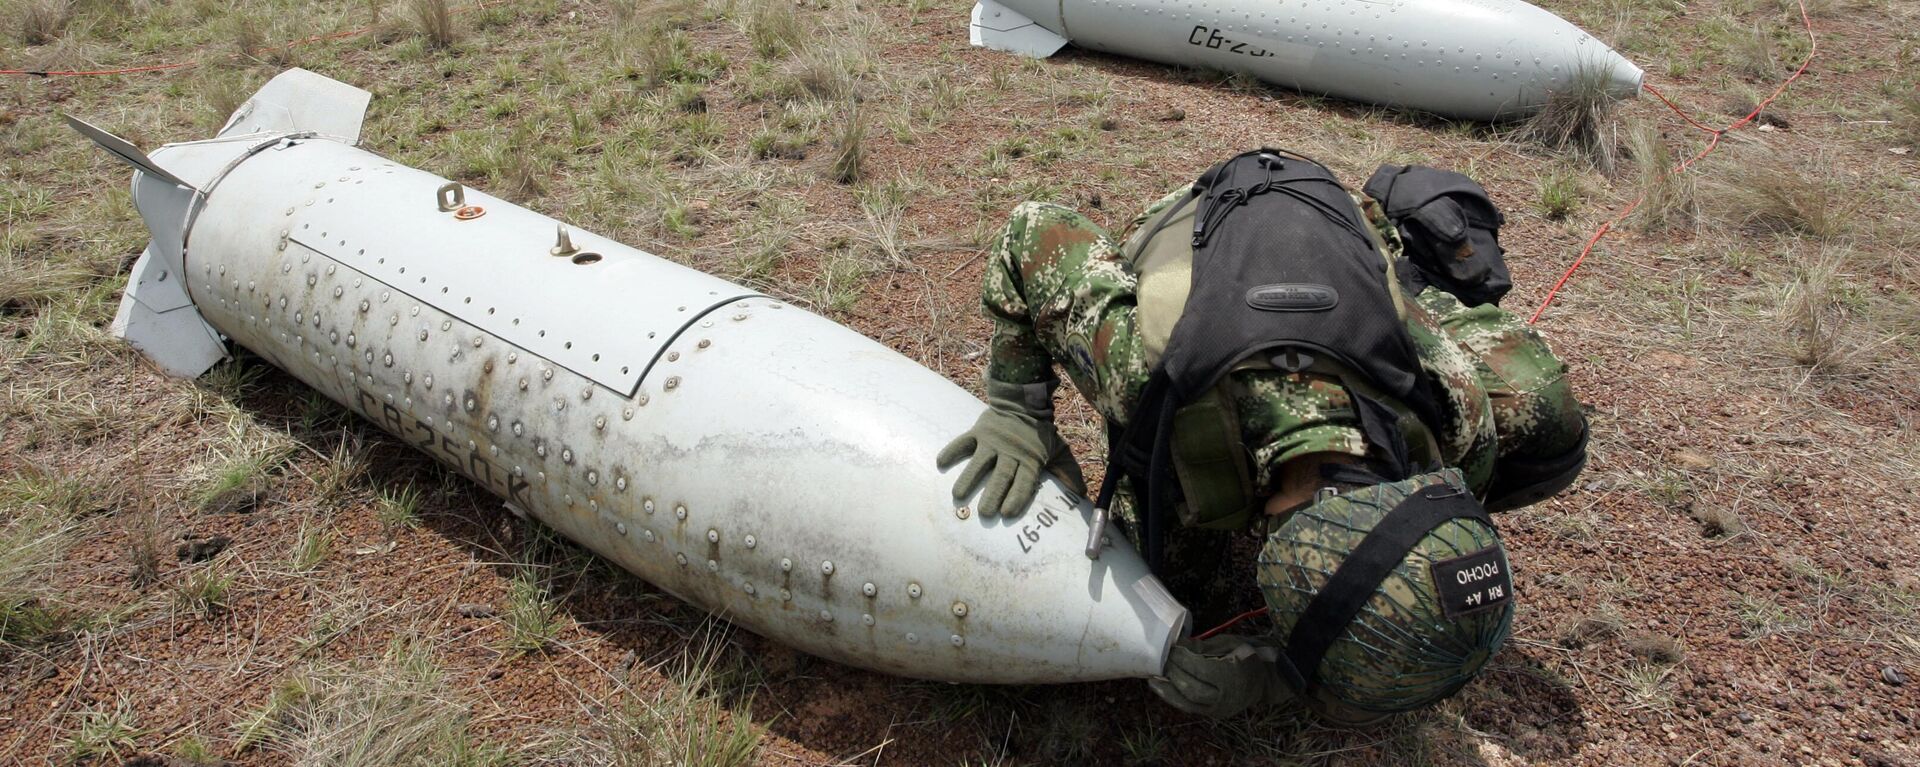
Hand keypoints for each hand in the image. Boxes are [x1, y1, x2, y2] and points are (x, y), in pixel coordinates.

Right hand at [936, 407, 1081, 517]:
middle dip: (993, 494)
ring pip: (979, 462)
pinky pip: (962, 442)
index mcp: (1030, 459)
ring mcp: (992, 441)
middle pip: (1001, 476)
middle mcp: (1010, 452)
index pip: (1024, 481)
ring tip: (958, 496)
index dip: (1017, 496)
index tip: (1008, 512)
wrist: (1023, 402)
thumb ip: (1067, 472)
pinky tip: (941, 463)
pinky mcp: (978, 431)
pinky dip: (952, 451)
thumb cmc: (1041, 434)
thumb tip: (1081, 494)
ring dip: (968, 478)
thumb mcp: (1058, 450)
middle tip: (984, 513)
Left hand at [1148, 635, 1286, 717]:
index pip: (1198, 669)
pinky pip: (1192, 708)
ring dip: (1168, 691)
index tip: (1170, 649)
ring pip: (1188, 703)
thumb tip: (1177, 645)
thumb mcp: (1227, 644)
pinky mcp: (1216, 713)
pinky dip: (1176, 699)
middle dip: (1172, 674)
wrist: (1269, 677)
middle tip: (1160, 661)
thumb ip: (1201, 648)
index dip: (1181, 659)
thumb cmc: (1249, 654)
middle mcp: (1224, 696)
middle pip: (1190, 688)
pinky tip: (1165, 689)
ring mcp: (1220, 708)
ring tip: (1153, 679)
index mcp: (1230, 675)